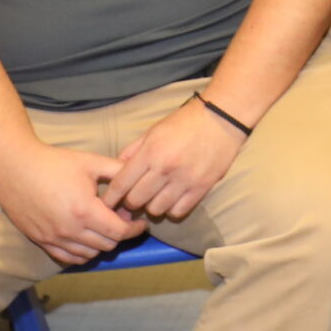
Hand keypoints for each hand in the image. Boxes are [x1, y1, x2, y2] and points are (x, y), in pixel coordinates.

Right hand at [0, 140, 146, 266]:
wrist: (15, 168)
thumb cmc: (54, 163)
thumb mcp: (91, 162)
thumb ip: (118, 170)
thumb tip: (140, 176)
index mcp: (84, 210)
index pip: (119, 232)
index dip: (134, 229)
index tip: (141, 222)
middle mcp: (70, 230)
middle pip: (107, 245)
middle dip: (120, 233)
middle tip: (121, 218)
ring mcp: (54, 238)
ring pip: (89, 254)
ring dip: (102, 243)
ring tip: (104, 226)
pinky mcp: (41, 241)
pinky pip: (69, 258)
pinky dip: (83, 252)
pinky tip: (87, 237)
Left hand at [105, 97, 245, 222]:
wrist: (223, 119)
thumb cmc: (185, 121)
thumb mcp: (154, 130)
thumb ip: (133, 150)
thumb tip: (117, 170)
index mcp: (150, 152)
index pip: (121, 184)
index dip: (111, 197)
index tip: (108, 203)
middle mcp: (165, 168)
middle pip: (136, 200)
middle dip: (131, 201)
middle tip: (136, 196)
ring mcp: (184, 180)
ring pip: (156, 210)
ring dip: (152, 205)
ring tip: (156, 196)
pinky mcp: (201, 188)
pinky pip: (178, 212)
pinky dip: (172, 208)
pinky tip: (173, 198)